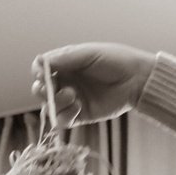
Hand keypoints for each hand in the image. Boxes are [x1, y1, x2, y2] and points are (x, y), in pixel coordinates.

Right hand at [32, 43, 154, 125]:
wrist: (137, 80)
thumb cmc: (116, 60)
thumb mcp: (89, 54)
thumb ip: (65, 58)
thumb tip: (40, 62)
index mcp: (66, 64)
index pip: (41, 70)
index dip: (38, 73)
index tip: (42, 74)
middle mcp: (66, 82)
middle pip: (41, 89)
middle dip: (42, 90)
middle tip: (51, 89)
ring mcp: (72, 100)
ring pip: (50, 106)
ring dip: (55, 102)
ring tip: (72, 96)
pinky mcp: (81, 116)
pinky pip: (63, 120)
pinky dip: (65, 116)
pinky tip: (77, 106)